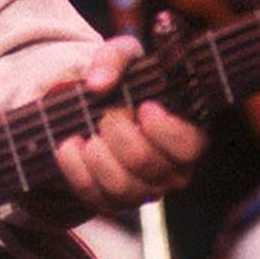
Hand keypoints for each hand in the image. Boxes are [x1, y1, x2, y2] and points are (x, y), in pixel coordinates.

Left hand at [51, 37, 203, 214]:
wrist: (102, 107)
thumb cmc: (126, 81)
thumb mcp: (124, 56)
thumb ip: (113, 59)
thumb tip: (97, 84)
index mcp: (188, 138)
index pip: (188, 146)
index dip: (163, 129)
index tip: (143, 106)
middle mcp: (172, 172)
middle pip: (145, 163)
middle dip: (118, 132)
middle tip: (108, 114)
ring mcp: (142, 191)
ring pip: (120, 186)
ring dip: (97, 154)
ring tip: (91, 132)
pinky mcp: (111, 202)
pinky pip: (92, 196)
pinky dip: (75, 168)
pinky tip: (70, 144)